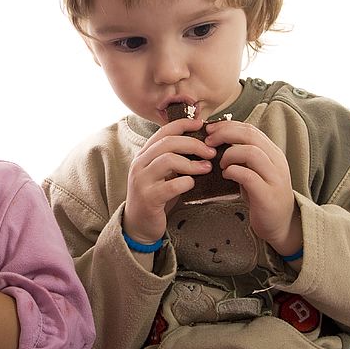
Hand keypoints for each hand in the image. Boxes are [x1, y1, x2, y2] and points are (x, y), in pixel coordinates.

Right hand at [124, 117, 215, 242]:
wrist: (138, 224)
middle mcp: (139, 164)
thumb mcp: (162, 174)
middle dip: (193, 144)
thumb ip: (174, 159)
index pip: (163, 131)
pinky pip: (171, 185)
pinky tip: (192, 185)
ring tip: (206, 168)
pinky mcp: (148, 198)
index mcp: (144, 155)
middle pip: (168, 143)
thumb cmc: (156, 196)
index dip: (183, 124)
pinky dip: (186, 183)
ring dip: (192, 163)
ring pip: (168, 160)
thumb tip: (202, 145)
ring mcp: (141, 180)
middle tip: (211, 152)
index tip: (201, 125)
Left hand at [204, 120, 299, 251]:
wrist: (281, 224)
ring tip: (221, 164)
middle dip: (224, 134)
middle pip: (250, 135)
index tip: (210, 130)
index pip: (249, 128)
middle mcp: (276, 161)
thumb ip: (243, 155)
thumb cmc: (262, 195)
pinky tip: (226, 175)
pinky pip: (248, 175)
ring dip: (229, 154)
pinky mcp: (267, 194)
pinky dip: (233, 172)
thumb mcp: (254, 170)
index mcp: (272, 152)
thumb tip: (218, 139)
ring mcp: (274, 177)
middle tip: (209, 142)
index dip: (227, 126)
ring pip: (251, 152)